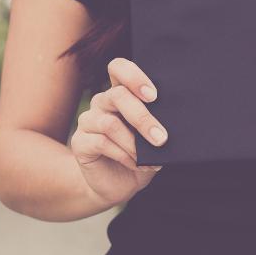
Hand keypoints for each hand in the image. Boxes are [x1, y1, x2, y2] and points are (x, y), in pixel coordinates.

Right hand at [70, 57, 166, 204]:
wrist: (118, 186)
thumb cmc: (140, 157)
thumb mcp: (153, 140)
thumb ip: (158, 125)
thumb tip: (175, 122)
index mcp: (121, 94)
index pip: (118, 68)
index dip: (134, 76)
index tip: (154, 96)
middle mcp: (102, 103)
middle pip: (118, 95)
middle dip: (143, 117)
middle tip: (161, 137)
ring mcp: (88, 121)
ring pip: (110, 123)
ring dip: (134, 143)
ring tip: (151, 157)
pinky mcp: (80, 142)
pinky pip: (102, 142)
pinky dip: (124, 155)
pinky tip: (137, 164)